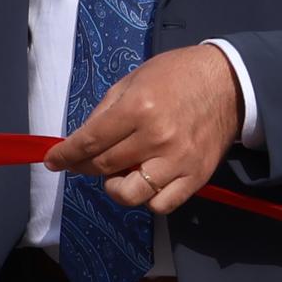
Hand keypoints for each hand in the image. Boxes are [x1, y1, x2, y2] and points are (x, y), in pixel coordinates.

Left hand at [40, 44, 240, 215]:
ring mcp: (178, 161)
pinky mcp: (196, 177)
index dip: (65, 155)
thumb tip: (81, 140)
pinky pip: (161, 205)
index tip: (52, 161)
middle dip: (83, 168)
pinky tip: (145, 182)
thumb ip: (105, 111)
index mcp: (138, 108)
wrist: (229, 83)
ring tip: (118, 173)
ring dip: (114, 188)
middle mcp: (156, 138)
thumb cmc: (177, 76)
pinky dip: (147, 199)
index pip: (90, 142)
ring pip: (130, 195)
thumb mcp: (133, 80)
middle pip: (104, 168)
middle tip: (82, 163)